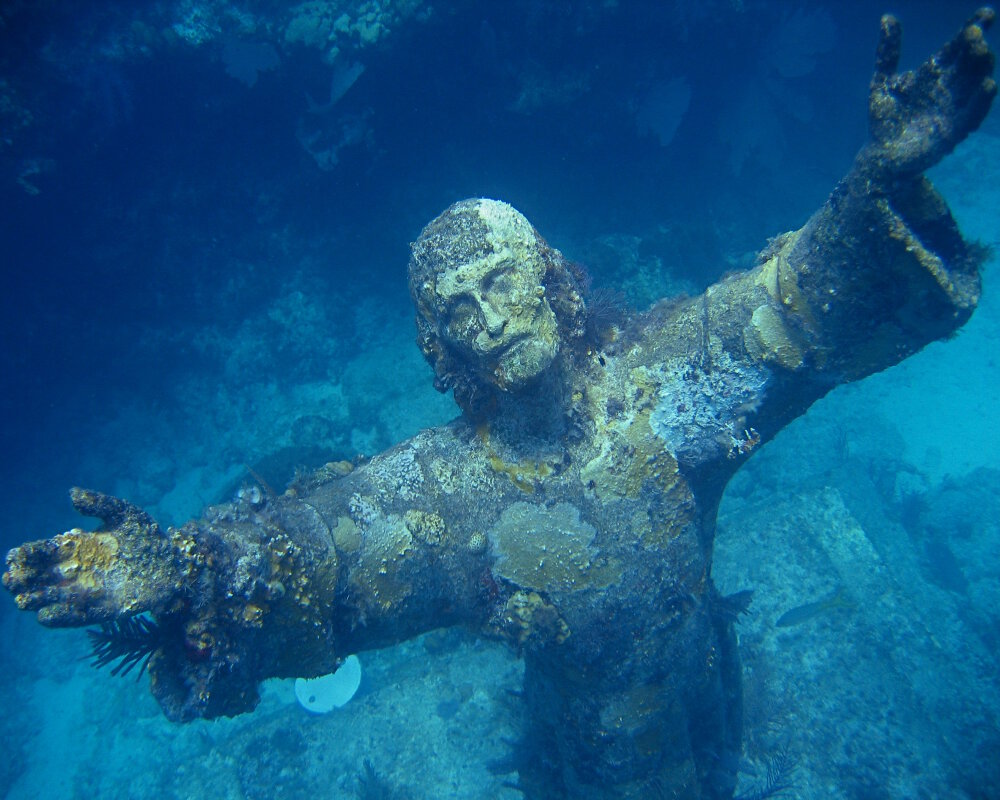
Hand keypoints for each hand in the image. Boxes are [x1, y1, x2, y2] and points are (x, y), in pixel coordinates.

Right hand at [3, 488, 179, 625]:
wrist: (173, 562)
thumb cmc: (146, 536)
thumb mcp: (124, 513)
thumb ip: (99, 503)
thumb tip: (71, 494)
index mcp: (75, 547)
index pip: (41, 552)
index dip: (25, 555)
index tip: (14, 557)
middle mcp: (75, 571)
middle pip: (38, 578)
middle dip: (21, 579)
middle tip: (13, 578)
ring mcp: (86, 591)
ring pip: (49, 599)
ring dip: (34, 599)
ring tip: (24, 598)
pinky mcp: (101, 609)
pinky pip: (74, 616)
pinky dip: (59, 616)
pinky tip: (45, 614)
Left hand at [867, 8, 995, 176]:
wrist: (879, 155)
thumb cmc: (884, 119)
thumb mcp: (882, 83)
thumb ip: (887, 53)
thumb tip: (887, 18)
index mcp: (935, 72)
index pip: (959, 46)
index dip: (974, 28)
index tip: (985, 14)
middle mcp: (950, 87)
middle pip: (971, 62)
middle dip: (975, 48)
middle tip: (974, 35)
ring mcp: (955, 108)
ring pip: (976, 84)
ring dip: (981, 68)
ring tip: (981, 52)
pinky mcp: (954, 131)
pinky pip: (973, 113)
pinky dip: (980, 100)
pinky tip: (987, 85)